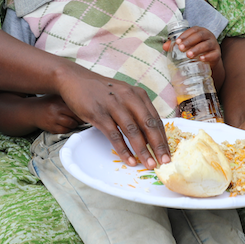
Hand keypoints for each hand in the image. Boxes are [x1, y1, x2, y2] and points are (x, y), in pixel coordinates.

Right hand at [32, 95, 84, 133]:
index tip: (84, 113)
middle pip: (74, 118)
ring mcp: (53, 121)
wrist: (33, 111)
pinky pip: (64, 131)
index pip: (74, 109)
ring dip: (74, 125)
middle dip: (80, 120)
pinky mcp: (51, 128)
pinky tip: (68, 125)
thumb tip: (84, 102)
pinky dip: (68, 129)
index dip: (81, 112)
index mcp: (58, 103)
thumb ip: (67, 97)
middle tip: (82, 119)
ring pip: (70, 125)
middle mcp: (55, 112)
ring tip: (74, 121)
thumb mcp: (56, 96)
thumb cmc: (47, 103)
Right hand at [55, 62, 169, 168]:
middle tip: (164, 162)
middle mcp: (128, 98)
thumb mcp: (123, 95)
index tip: (169, 153)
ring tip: (149, 164)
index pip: (155, 119)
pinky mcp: (99, 114)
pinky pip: (114, 135)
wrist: (76, 80)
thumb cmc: (102, 91)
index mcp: (138, 94)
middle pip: (148, 125)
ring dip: (142, 150)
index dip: (163, 137)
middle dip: (158, 145)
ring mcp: (114, 105)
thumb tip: (149, 134)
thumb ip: (136, 110)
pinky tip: (129, 160)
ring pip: (132, 131)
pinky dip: (123, 149)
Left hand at [163, 26, 221, 68]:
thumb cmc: (196, 49)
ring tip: (188, 55)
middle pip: (200, 36)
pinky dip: (207, 56)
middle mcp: (208, 36)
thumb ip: (176, 45)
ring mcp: (214, 45)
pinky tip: (201, 59)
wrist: (209, 60)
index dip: (185, 35)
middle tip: (181, 48)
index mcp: (201, 31)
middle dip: (190, 41)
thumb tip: (164, 46)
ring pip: (207, 45)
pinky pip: (214, 54)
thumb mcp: (187, 46)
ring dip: (197, 49)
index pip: (194, 30)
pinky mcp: (217, 54)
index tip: (177, 42)